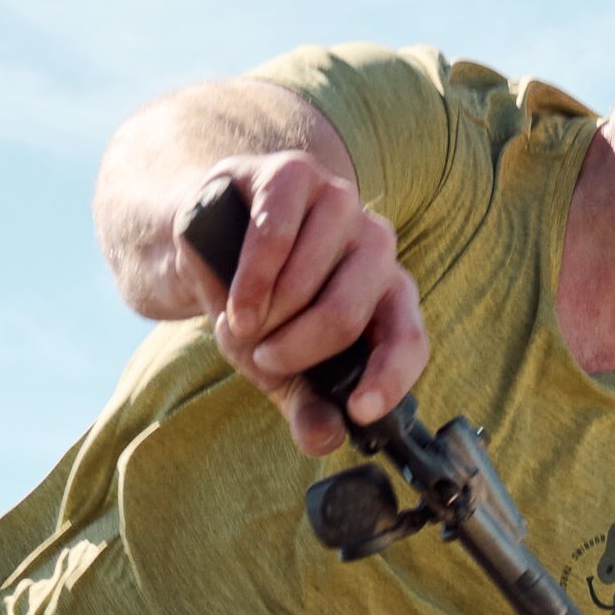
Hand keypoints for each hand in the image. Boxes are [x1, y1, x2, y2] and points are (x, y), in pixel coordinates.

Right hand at [185, 149, 427, 451]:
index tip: (359, 410)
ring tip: (244, 323)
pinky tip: (234, 302)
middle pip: (347, 313)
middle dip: (295, 350)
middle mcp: (375, 245)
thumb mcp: (282, 370)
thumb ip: (308, 407)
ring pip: (308, 276)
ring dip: (265, 315)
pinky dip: (250, 279)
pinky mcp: (293, 174)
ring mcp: (339, 202)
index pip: (409, 339)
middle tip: (263, 360)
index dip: (389, 378)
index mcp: (387, 296)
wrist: (205, 248)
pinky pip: (275, 232)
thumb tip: (324, 440)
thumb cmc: (259, 310)